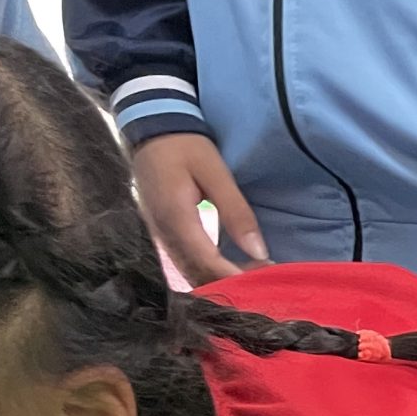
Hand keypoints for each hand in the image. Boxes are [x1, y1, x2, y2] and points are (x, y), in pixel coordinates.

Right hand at [131, 132, 265, 284]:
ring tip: (254, 272)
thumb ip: (236, 211)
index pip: (207, 264)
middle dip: (232, 283)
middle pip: (198, 276)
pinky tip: (233, 267)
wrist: (150, 131)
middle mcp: (164, 234)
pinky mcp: (163, 234)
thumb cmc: (185, 146)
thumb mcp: (215, 172)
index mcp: (176, 218)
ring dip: (222, 280)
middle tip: (265, 276)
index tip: (265, 278)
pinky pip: (186, 263)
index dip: (237, 278)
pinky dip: (210, 271)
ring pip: (191, 273)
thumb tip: (258, 251)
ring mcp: (160, 235)